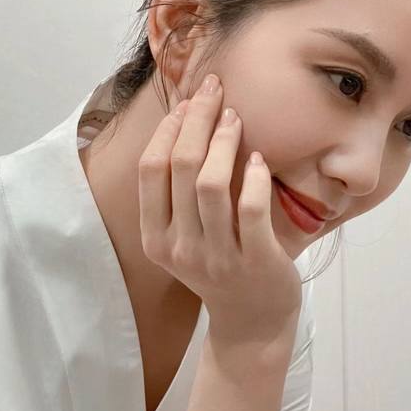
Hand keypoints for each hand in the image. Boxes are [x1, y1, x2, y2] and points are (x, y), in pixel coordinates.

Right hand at [138, 73, 301, 343]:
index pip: (151, 171)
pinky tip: (258, 160)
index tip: (188, 102)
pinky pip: (251, 208)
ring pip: (211, 184)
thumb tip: (185, 124)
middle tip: (214, 91)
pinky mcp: (254, 260)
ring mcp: (216, 257)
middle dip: (197, 119)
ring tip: (235, 118)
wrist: (250, 320)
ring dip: (224, 141)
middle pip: (181, 167)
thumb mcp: (186, 238)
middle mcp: (179, 248)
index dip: (168, 129)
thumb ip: (178, 195)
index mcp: (156, 239)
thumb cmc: (219, 268)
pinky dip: (255, 177)